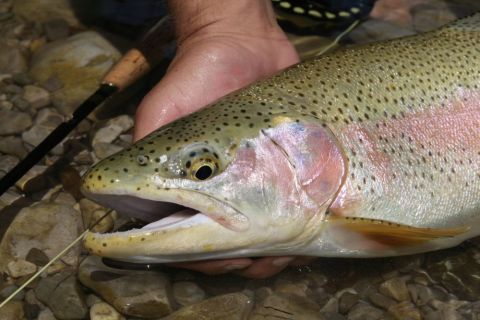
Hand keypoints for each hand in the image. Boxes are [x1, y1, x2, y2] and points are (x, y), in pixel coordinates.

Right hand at [134, 0, 312, 277]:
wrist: (243, 45)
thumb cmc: (197, 77)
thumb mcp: (162, 111)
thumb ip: (146, 151)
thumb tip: (120, 193)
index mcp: (184, 186)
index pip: (185, 239)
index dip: (200, 259)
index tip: (219, 259)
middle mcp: (216, 191)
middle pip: (223, 249)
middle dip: (236, 263)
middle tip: (253, 258)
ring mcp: (249, 188)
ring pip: (256, 244)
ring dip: (265, 259)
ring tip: (278, 254)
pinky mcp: (281, 179)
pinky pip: (288, 224)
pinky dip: (291, 244)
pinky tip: (298, 243)